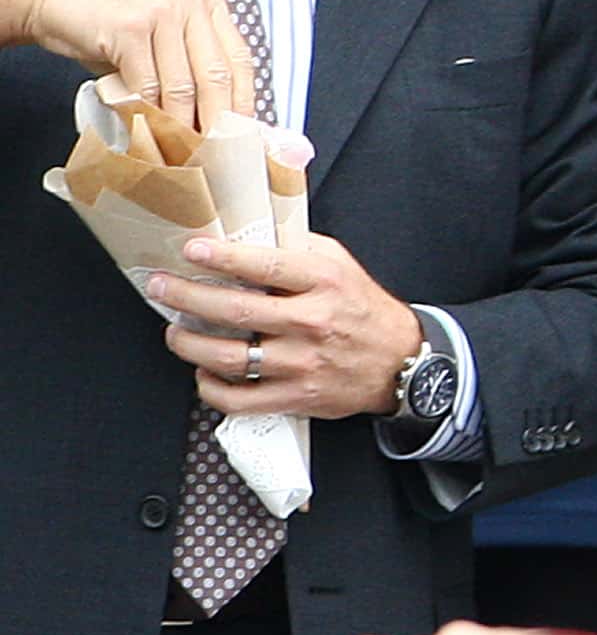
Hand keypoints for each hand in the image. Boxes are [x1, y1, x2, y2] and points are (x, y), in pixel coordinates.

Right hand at [0, 0, 259, 131]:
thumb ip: (185, 62)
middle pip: (217, 74)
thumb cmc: (107, 20)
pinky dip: (149, 116)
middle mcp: (191, 1)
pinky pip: (147, 85)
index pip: (239, 58)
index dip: (243, 101)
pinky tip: (149, 135)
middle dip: (217, 122)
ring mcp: (162, 12)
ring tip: (182, 154)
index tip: (243, 134)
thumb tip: (208, 115)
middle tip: (216, 155)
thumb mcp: (160, 32)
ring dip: (181, 127)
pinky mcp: (130, 28)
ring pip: (183, 86)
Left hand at [149, 230, 421, 419]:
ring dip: (188, 343)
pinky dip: (209, 386)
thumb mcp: (341, 265)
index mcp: (325, 281)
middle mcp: (312, 322)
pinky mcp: (294, 396)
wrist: (399, 360)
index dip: (222, 257)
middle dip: (186, 297)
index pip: (266, 265)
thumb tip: (248, 236)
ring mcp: (301, 363)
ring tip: (174, 332)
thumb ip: (298, 249)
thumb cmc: (362, 308)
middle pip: (234, 310)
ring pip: (226, 357)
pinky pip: (236, 398)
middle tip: (161, 288)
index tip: (191, 250)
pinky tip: (204, 370)